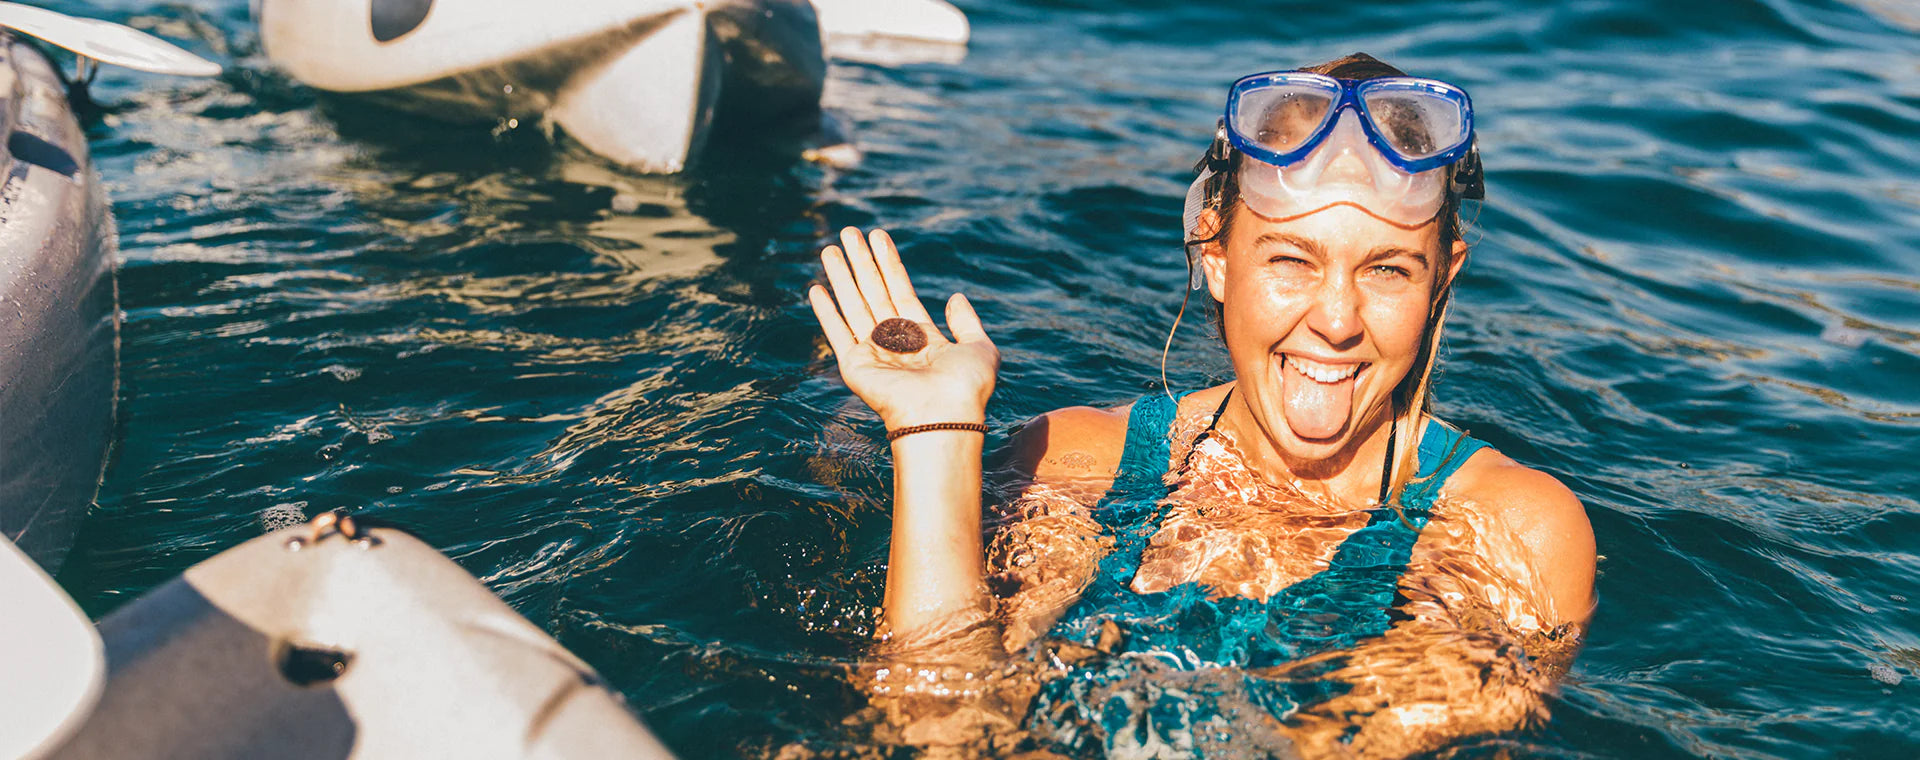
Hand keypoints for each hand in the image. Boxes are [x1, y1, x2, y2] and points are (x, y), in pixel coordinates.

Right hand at [809, 227, 999, 429]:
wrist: (942, 416)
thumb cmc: (966, 388)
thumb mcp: (980, 349)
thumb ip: (968, 323)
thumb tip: (955, 297)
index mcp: (923, 338)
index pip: (901, 291)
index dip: (890, 263)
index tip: (878, 236)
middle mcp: (895, 343)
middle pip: (874, 292)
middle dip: (862, 261)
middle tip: (849, 231)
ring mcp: (872, 354)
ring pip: (853, 305)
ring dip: (841, 276)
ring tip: (831, 247)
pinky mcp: (854, 366)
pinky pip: (836, 332)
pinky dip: (826, 311)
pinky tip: (817, 288)